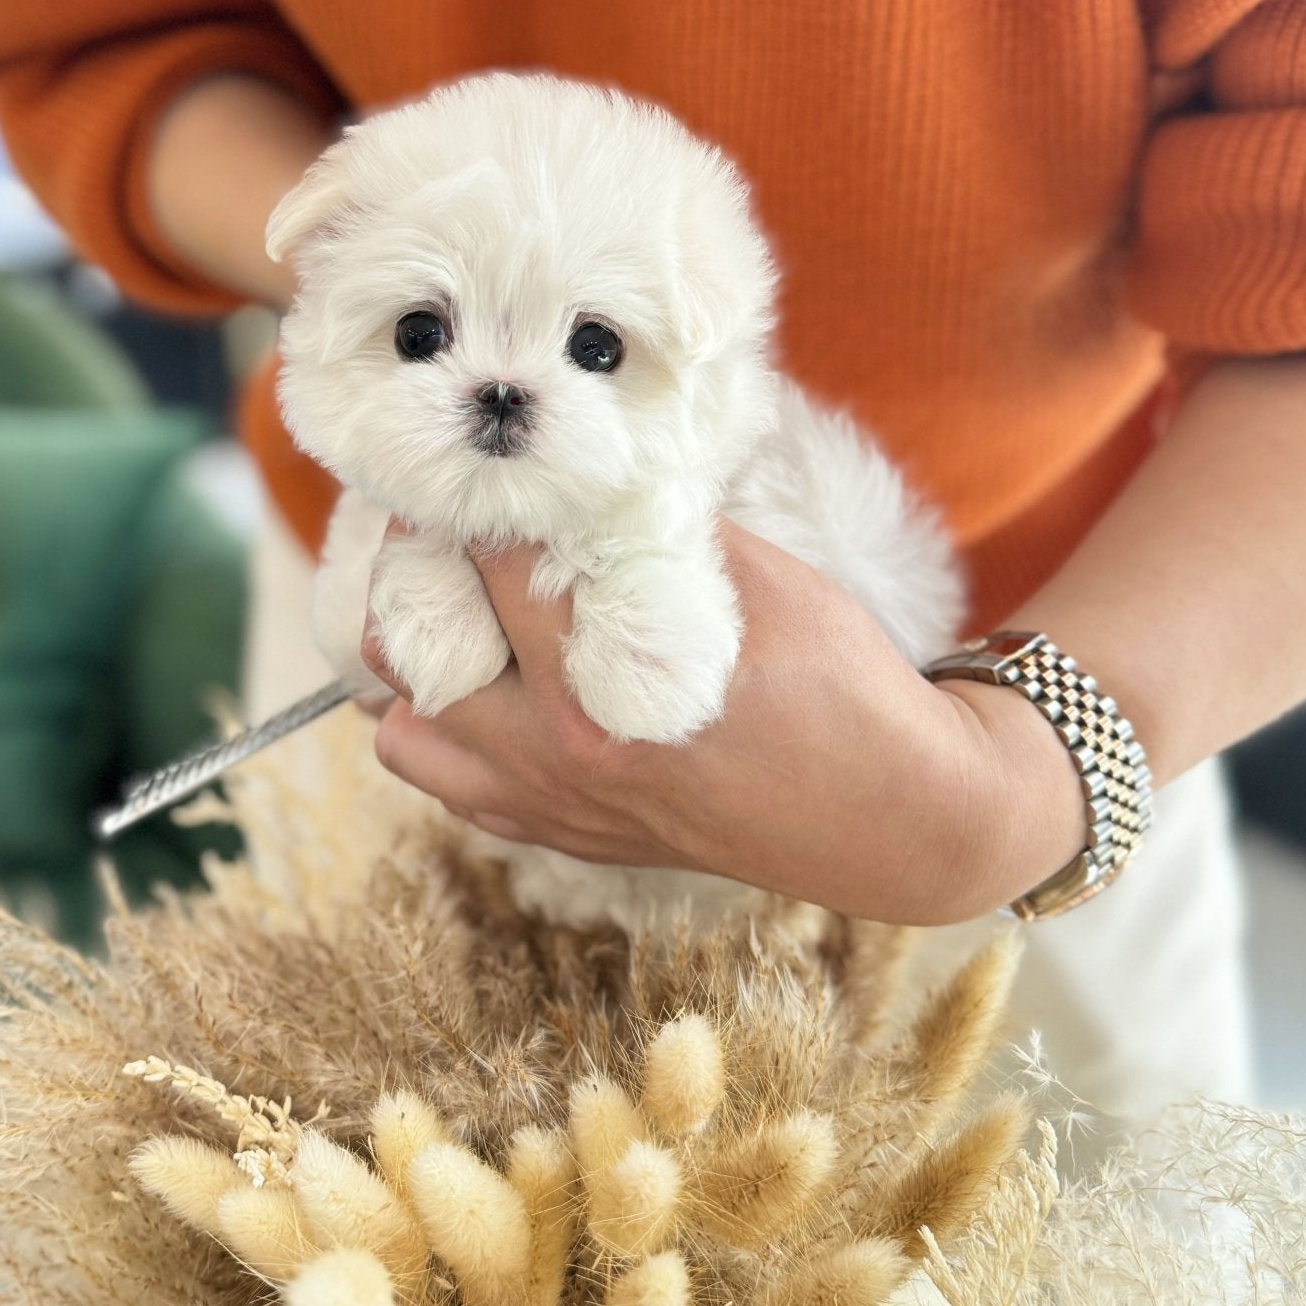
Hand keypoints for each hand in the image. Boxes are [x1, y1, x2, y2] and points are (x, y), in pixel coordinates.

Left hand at [366, 521, 1088, 924]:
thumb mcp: (757, 576)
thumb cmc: (840, 686)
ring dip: (419, 662)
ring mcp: (555, 805)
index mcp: (600, 680)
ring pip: (408, 729)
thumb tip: (587, 471)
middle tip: (452, 529)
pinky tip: (498, 684)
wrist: (898, 815)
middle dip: (422, 571)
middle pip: (412, 642)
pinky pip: (454, 786)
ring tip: (463, 612)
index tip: (479, 467)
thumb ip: (655, 526)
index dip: (479, 501)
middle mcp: (556, 753)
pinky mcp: (568, 838)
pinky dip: (450, 733)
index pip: (488, 563)